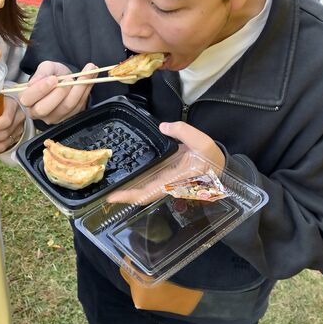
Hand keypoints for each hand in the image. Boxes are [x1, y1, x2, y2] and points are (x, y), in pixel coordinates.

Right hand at [19, 61, 97, 123]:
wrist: (65, 79)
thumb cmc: (52, 74)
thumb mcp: (46, 68)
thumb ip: (41, 73)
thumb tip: (34, 83)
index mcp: (28, 99)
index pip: (28, 98)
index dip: (41, 89)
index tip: (53, 79)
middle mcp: (38, 113)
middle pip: (46, 108)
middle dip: (60, 93)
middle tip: (69, 79)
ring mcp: (55, 117)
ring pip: (67, 107)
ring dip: (79, 88)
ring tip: (87, 72)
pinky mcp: (70, 117)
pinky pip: (79, 105)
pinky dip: (87, 89)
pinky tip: (91, 77)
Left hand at [108, 121, 224, 203]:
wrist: (220, 167)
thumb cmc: (211, 157)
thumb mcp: (201, 141)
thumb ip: (182, 131)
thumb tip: (162, 126)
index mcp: (174, 181)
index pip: (148, 192)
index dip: (130, 196)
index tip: (112, 197)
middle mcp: (167, 184)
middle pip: (141, 194)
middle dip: (123, 194)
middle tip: (102, 190)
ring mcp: (166, 181)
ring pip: (143, 188)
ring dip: (128, 187)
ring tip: (110, 181)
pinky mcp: (166, 175)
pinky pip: (148, 180)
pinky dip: (136, 180)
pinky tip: (127, 172)